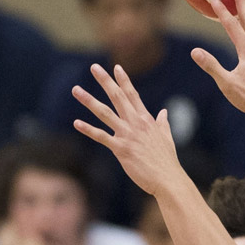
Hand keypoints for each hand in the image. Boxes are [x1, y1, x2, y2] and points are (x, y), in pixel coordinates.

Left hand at [71, 64, 183, 196]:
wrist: (168, 177)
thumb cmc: (167, 159)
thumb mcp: (167, 136)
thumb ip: (163, 123)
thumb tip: (164, 112)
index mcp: (146, 119)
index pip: (133, 95)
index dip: (124, 81)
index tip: (116, 67)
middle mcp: (136, 123)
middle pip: (118, 97)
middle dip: (105, 81)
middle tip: (94, 67)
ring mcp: (128, 135)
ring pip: (105, 113)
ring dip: (89, 100)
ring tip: (76, 90)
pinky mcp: (121, 149)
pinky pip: (101, 137)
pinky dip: (88, 129)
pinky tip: (76, 123)